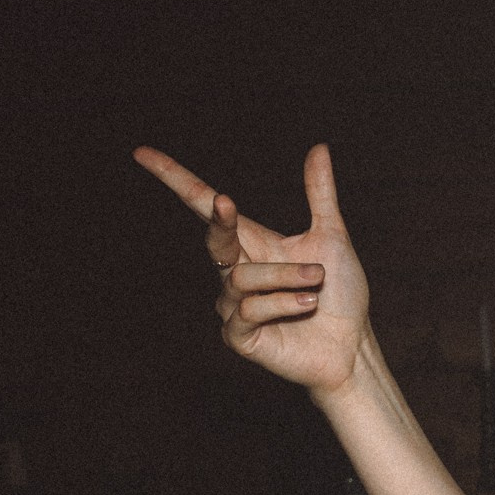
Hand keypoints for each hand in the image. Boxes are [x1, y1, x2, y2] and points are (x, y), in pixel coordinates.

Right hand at [133, 142, 369, 398]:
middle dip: (221, 221)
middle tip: (226, 203)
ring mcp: (233, 306)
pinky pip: (249, 310)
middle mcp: (235, 271)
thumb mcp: (332, 237)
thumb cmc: (341, 296)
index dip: (174, 179)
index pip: (203, 204)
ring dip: (286, 276)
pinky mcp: (238, 337)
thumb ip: (319, 194)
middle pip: (214, 238)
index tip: (142, 153)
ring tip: (317, 282)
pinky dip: (284, 302)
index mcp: (250, 242)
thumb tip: (318, 147)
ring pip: (241, 277)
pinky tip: (308, 304)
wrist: (351, 347)